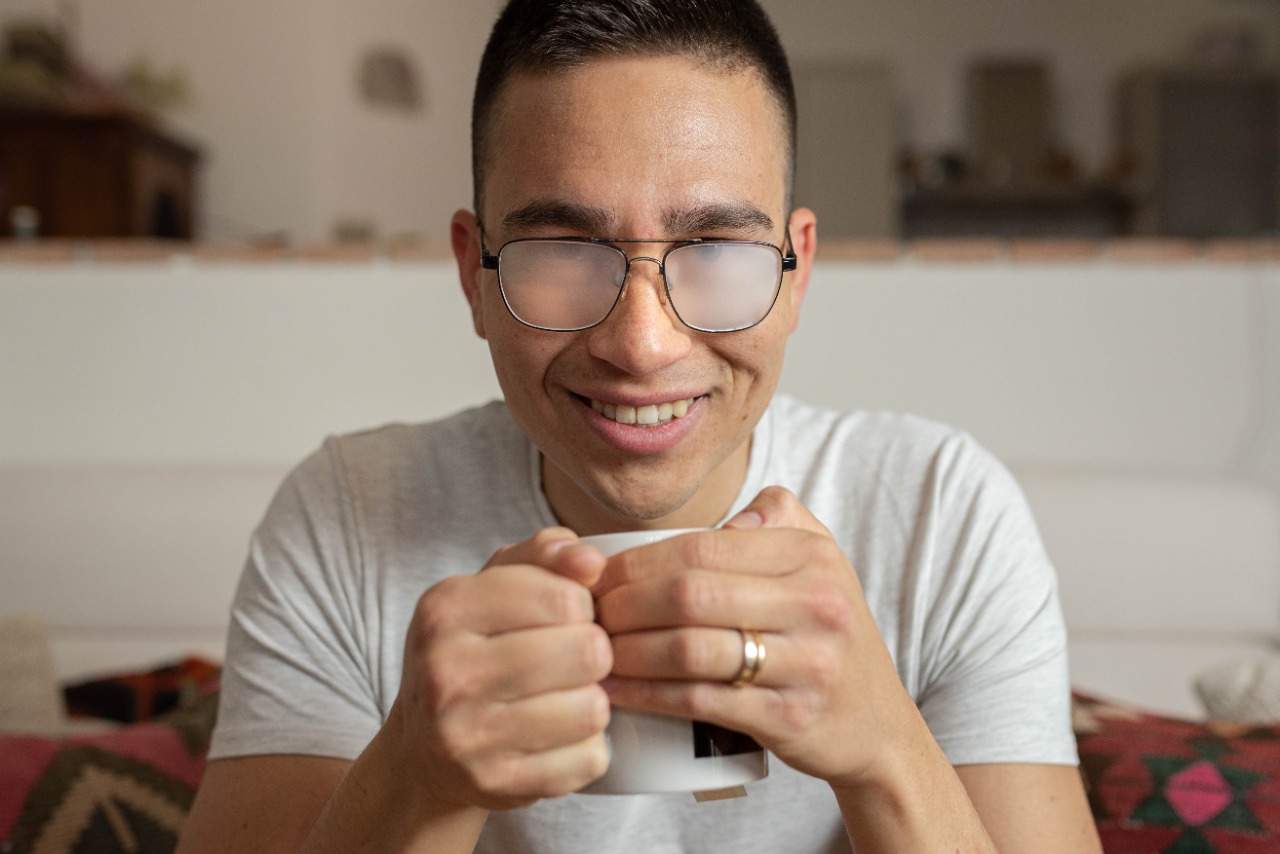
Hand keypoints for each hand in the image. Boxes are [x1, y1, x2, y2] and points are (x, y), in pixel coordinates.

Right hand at [387, 528, 612, 810]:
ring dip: (594, 701)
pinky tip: (560, 735)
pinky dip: (588, 746)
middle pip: (586, 651)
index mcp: (446, 608)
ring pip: (592, 708)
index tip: (567, 616)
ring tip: (567, 696)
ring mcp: (466, 735)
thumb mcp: (493, 587)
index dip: (583, 604)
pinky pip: (587, 758)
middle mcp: (447, 671)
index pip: (564, 596)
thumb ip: (544, 554)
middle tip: (574, 659)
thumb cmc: (473, 650)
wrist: (423, 748)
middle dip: (594, 652)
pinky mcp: (494, 784)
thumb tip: (590, 561)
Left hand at [592, 487, 919, 788]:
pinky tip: (616, 690)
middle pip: (689, 593)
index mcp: (811, 557)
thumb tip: (725, 516)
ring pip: (690, 648)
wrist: (877, 726)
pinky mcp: (789, 719)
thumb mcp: (823, 561)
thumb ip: (777, 515)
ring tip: (593, 650)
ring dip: (627, 650)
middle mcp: (815, 605)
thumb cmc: (828, 635)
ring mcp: (806, 665)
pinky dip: (647, 695)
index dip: (638, 560)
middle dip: (623, 603)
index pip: (702, 545)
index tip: (598, 575)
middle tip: (588, 614)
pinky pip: (700, 701)